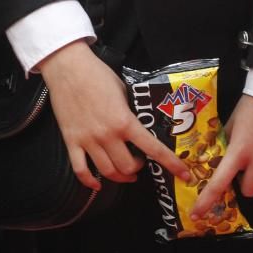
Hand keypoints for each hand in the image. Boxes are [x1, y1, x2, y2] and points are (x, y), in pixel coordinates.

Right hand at [37, 41, 190, 189]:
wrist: (68, 68)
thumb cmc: (98, 74)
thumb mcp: (124, 91)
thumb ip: (132, 112)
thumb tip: (140, 124)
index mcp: (125, 121)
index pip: (153, 149)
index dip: (171, 164)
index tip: (184, 175)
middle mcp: (108, 135)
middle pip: (127, 167)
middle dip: (138, 169)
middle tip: (140, 163)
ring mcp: (88, 140)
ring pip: (107, 172)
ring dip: (120, 176)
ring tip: (125, 172)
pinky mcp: (71, 141)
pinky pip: (80, 170)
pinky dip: (90, 182)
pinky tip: (97, 184)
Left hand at [190, 94, 252, 219]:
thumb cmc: (252, 106)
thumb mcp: (231, 123)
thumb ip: (223, 142)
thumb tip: (212, 154)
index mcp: (238, 151)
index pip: (219, 183)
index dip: (206, 201)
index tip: (198, 213)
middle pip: (249, 191)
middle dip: (242, 185)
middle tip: (241, 171)